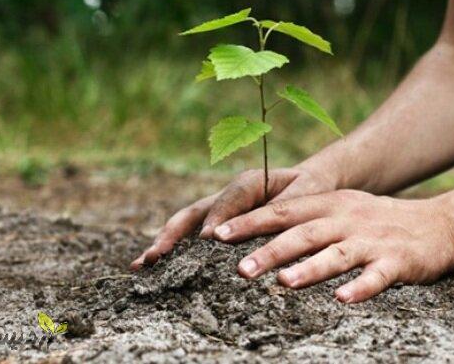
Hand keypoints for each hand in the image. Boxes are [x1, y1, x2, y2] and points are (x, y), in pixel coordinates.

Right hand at [130, 166, 337, 268]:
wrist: (310, 183)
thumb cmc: (311, 189)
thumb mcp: (307, 193)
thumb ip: (286, 206)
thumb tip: (264, 225)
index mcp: (249, 182)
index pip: (229, 200)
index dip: (217, 218)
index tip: (207, 240)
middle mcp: (227, 195)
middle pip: (193, 213)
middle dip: (172, 234)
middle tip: (155, 256)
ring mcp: (218, 210)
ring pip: (186, 225)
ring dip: (164, 243)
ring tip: (141, 265)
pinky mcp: (218, 224)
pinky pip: (192, 237)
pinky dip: (174, 251)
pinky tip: (155, 270)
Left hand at [211, 190, 453, 302]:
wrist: (439, 224)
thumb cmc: (378, 221)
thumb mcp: (342, 209)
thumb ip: (305, 219)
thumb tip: (256, 235)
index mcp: (330, 204)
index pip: (283, 211)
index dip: (250, 222)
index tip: (217, 235)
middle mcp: (347, 219)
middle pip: (303, 233)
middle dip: (270, 250)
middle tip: (240, 269)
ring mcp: (372, 240)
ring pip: (336, 254)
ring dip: (309, 269)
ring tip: (283, 284)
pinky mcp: (398, 262)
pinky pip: (376, 276)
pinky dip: (360, 288)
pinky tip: (342, 300)